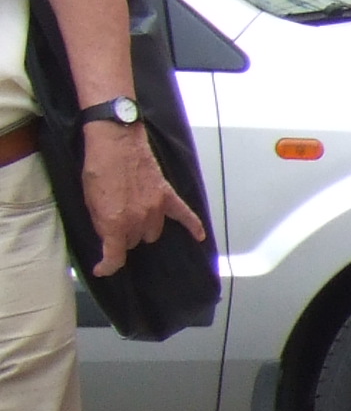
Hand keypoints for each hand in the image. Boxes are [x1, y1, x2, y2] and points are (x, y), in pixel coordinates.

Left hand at [78, 119, 202, 276]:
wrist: (115, 141)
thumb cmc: (98, 168)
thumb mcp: (89, 200)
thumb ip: (101, 222)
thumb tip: (108, 235)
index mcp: (115, 223)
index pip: (115, 256)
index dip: (108, 266)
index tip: (102, 269)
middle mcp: (138, 220)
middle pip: (134, 241)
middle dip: (123, 236)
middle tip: (114, 222)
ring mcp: (156, 209)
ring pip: (153, 232)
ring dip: (143, 229)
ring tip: (135, 217)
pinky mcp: (167, 196)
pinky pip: (185, 215)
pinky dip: (193, 227)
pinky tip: (200, 236)